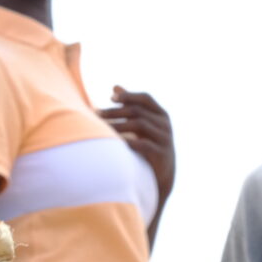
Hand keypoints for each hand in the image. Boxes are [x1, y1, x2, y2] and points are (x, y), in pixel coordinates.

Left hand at [99, 86, 174, 206]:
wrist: (163, 174)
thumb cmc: (149, 144)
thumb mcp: (143, 123)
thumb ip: (131, 105)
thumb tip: (115, 87)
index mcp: (161, 114)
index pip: (145, 98)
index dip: (129, 96)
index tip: (111, 98)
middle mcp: (165, 124)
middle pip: (138, 111)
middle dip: (116, 111)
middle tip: (97, 114)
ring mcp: (165, 139)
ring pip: (139, 125)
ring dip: (118, 125)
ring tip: (102, 127)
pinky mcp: (161, 154)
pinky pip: (142, 144)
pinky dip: (127, 141)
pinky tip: (114, 141)